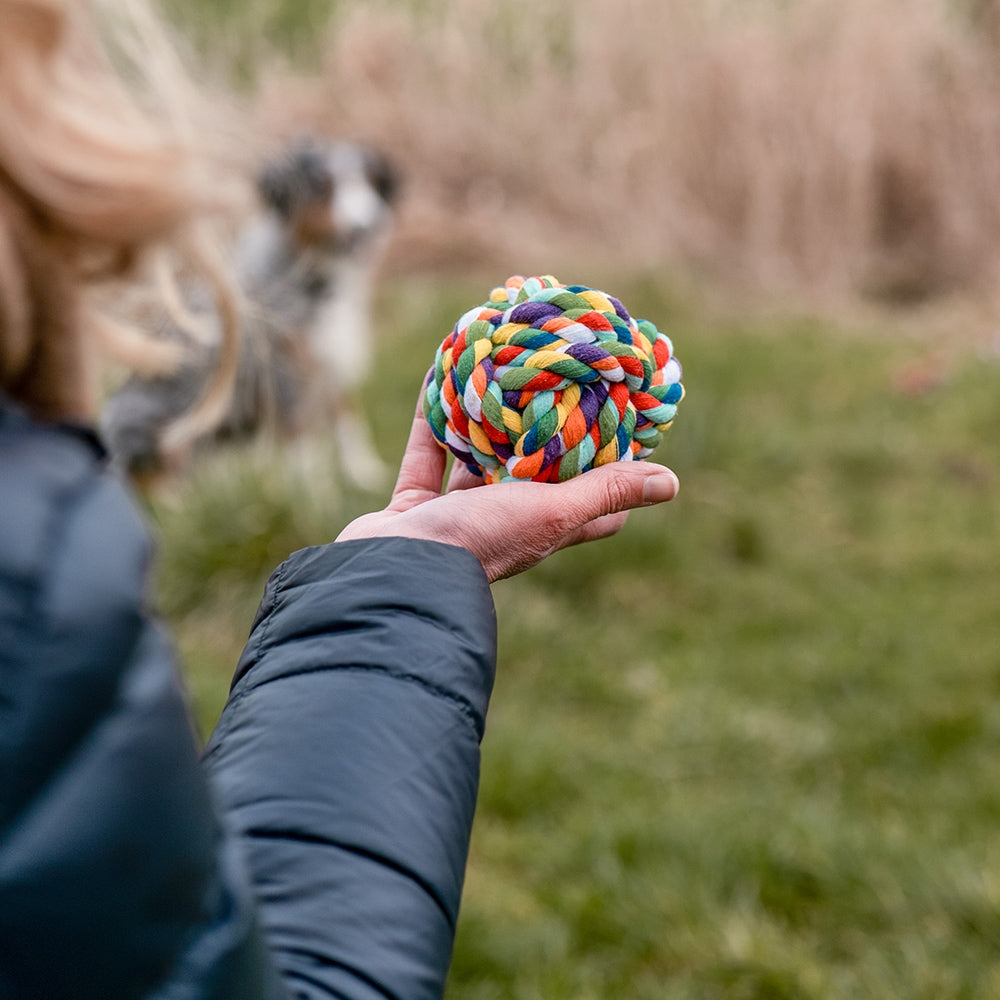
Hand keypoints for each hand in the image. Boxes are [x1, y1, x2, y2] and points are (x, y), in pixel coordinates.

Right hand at [336, 388, 679, 581]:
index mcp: (542, 527)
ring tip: (498, 366)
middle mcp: (503, 521)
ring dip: (484, 414)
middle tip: (556, 378)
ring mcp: (455, 515)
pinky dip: (434, 415)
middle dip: (542, 427)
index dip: (612, 471)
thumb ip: (604, 492)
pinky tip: (442, 373)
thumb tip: (671, 483)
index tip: (623, 426)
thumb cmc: (480, 541)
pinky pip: (427, 451)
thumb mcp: (551, 512)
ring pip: (475, 455)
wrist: (390, 571)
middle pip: (531, 469)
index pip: (593, 505)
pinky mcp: (414, 506)